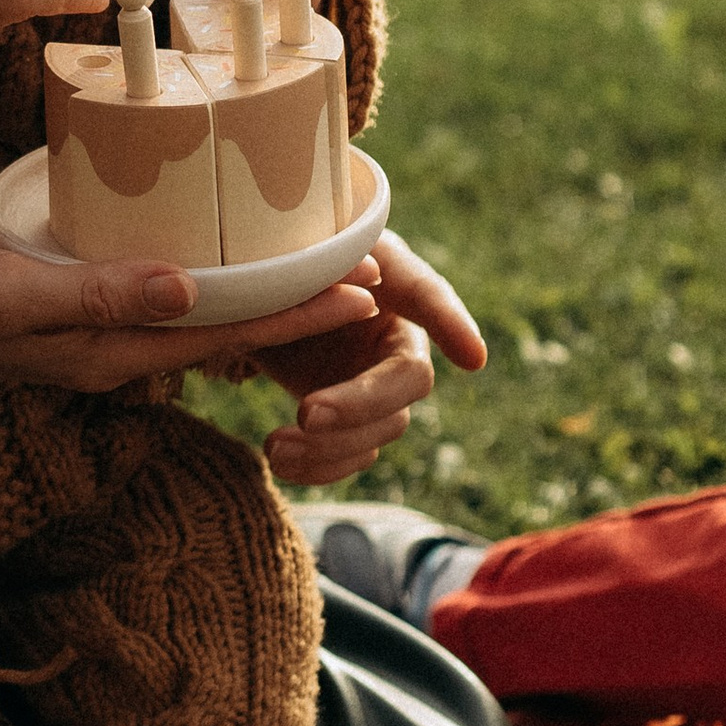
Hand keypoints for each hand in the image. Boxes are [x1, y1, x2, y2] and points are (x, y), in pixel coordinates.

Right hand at [0, 232, 380, 415]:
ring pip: (188, 317)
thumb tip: (192, 292)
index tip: (363, 289)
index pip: (221, 333)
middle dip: (292, 308)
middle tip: (362, 274)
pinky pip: (148, 298)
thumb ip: (97, 294)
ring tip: (305, 264)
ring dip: (250, 296)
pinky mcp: (56, 306)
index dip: (296, 313)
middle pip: (219, 331)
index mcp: (101, 350)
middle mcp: (101, 350)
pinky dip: (193, 281)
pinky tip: (203, 255)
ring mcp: (79, 332)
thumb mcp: (6, 288)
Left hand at [248, 237, 486, 485]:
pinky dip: (318, 467)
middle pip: (406, 381)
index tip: (471, 358)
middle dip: (360, 402)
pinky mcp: (352, 422)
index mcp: (388, 283)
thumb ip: (319, 268)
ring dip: (332, 446)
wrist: (253, 310)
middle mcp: (396, 339)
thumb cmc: (283, 268)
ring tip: (273, 449)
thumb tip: (362, 280)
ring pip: (382, 428)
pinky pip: (353, 455)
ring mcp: (378, 387)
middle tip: (306, 412)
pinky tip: (279, 464)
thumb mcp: (292, 257)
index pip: (428, 295)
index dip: (451, 323)